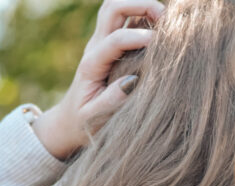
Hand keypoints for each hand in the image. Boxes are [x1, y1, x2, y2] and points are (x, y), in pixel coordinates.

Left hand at [31, 0, 164, 160]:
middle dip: (140, 4)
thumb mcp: (93, 119)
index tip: (158, 44)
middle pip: (113, 7)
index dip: (137, 37)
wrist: (69, 120)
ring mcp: (101, 42)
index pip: (114, 40)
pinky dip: (142, 15)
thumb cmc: (83, 123)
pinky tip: (160, 27)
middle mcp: (95, 46)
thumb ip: (110, 101)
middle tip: (165, 17)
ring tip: (164, 18)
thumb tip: (132, 81)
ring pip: (117, 6)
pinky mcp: (110, 44)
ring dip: (140, 4)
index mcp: (92, 64)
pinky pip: (125, 19)